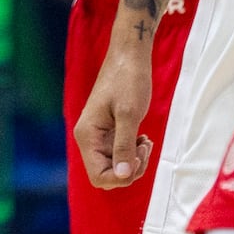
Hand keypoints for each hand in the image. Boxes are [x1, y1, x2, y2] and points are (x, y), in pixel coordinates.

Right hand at [75, 39, 155, 187]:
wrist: (129, 57)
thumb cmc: (128, 80)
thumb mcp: (129, 115)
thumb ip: (124, 146)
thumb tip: (121, 176)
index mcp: (87, 135)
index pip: (98, 176)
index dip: (120, 176)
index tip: (137, 157)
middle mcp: (89, 138)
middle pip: (107, 174)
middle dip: (129, 169)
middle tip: (144, 148)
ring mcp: (98, 135)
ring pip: (115, 166)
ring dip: (134, 160)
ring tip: (146, 142)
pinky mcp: (108, 131)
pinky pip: (119, 154)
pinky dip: (133, 152)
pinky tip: (143, 138)